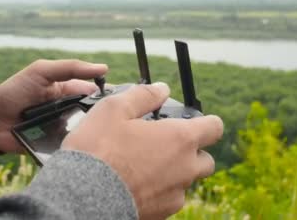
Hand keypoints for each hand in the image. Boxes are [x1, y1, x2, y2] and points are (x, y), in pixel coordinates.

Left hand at [0, 59, 107, 152]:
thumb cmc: (15, 90)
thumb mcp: (42, 71)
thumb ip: (71, 67)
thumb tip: (104, 68)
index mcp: (68, 92)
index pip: (95, 95)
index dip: (107, 97)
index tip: (120, 101)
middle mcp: (68, 112)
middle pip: (92, 116)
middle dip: (99, 118)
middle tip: (108, 120)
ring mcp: (61, 130)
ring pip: (83, 134)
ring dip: (87, 133)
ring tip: (93, 135)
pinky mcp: (53, 147)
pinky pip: (69, 149)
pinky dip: (73, 148)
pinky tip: (78, 147)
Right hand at [61, 83, 223, 219]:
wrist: (82, 196)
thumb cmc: (97, 150)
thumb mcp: (114, 109)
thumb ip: (143, 96)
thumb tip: (161, 89)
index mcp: (180, 139)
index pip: (215, 127)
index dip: (205, 122)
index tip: (190, 122)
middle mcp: (185, 169)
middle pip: (206, 159)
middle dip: (191, 151)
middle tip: (163, 145)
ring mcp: (174, 195)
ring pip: (186, 181)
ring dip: (174, 172)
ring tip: (144, 165)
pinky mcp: (161, 214)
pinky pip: (169, 199)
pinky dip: (159, 191)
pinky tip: (136, 183)